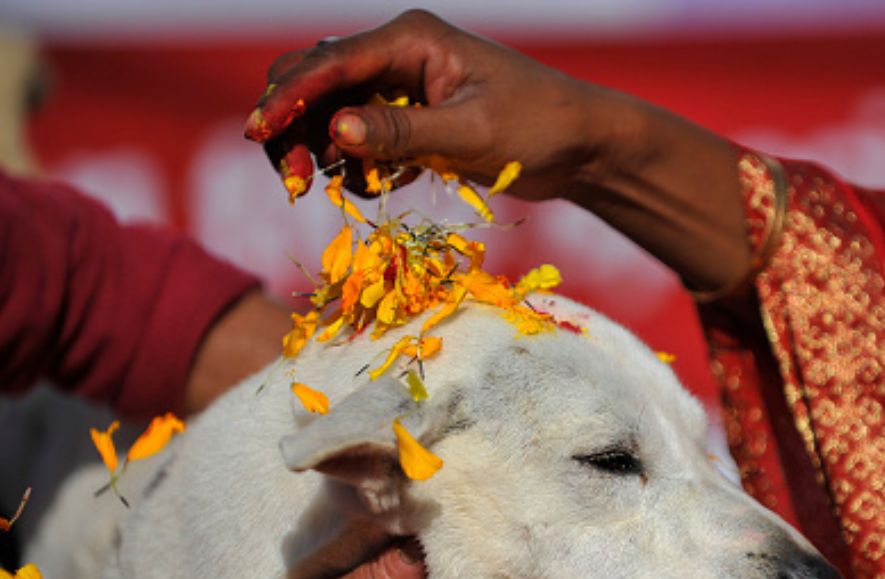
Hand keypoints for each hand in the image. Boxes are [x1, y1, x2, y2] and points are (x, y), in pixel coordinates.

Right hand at [244, 9, 616, 200]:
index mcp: (411, 40)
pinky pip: (365, 142)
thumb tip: (335, 133)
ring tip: (326, 190)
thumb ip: (401, 135)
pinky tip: (374, 188)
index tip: (260, 133)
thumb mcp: (470, 135)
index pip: (331, 65)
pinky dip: (359, 167)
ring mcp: (406, 90)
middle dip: (295, 125)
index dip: (290, 99)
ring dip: (323, 151)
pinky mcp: (415, 123)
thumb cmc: (538, 128)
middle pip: (318, 81)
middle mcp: (400, 57)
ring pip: (336, 115)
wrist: (582, 146)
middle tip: (293, 179)